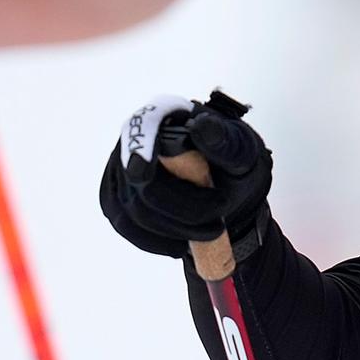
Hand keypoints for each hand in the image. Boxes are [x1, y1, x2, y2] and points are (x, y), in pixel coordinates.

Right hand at [99, 92, 273, 260]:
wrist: (227, 185)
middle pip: (140, 181)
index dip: (140, 148)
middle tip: (218, 222)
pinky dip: (153, 241)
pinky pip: (125, 224)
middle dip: (182, 210)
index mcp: (164, 115)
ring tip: (209, 233)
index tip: (143, 174)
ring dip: (172, 230)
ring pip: (132, 208)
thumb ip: (226, 143)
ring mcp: (120, 168)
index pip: (143, 125)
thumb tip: (203, 127)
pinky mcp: (117, 195)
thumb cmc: (233, 161)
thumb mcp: (242, 151)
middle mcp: (134, 138)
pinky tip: (178, 245)